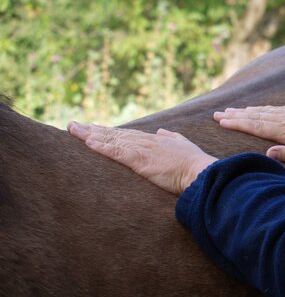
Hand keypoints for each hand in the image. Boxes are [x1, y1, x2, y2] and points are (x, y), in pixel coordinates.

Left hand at [67, 122, 216, 194]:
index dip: (107, 131)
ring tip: (73, 130)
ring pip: (111, 140)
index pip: (125, 134)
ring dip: (90, 135)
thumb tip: (162, 131)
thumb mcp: (183, 145)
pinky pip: (117, 153)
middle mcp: (145, 141)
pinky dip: (102, 147)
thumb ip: (172, 137)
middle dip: (92, 129)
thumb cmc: (194, 162)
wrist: (200, 172)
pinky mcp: (141, 161)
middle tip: (72, 124)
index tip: (92, 128)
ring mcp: (142, 150)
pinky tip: (89, 142)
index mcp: (154, 140)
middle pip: (113, 134)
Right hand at [213, 106, 284, 166]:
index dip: (237, 123)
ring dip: (246, 110)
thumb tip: (268, 153)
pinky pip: (275, 108)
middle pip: (255, 115)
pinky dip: (262, 107)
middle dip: (235, 115)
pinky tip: (258, 108)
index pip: (256, 126)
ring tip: (231, 109)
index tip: (221, 121)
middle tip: (216, 113)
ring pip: (264, 110)